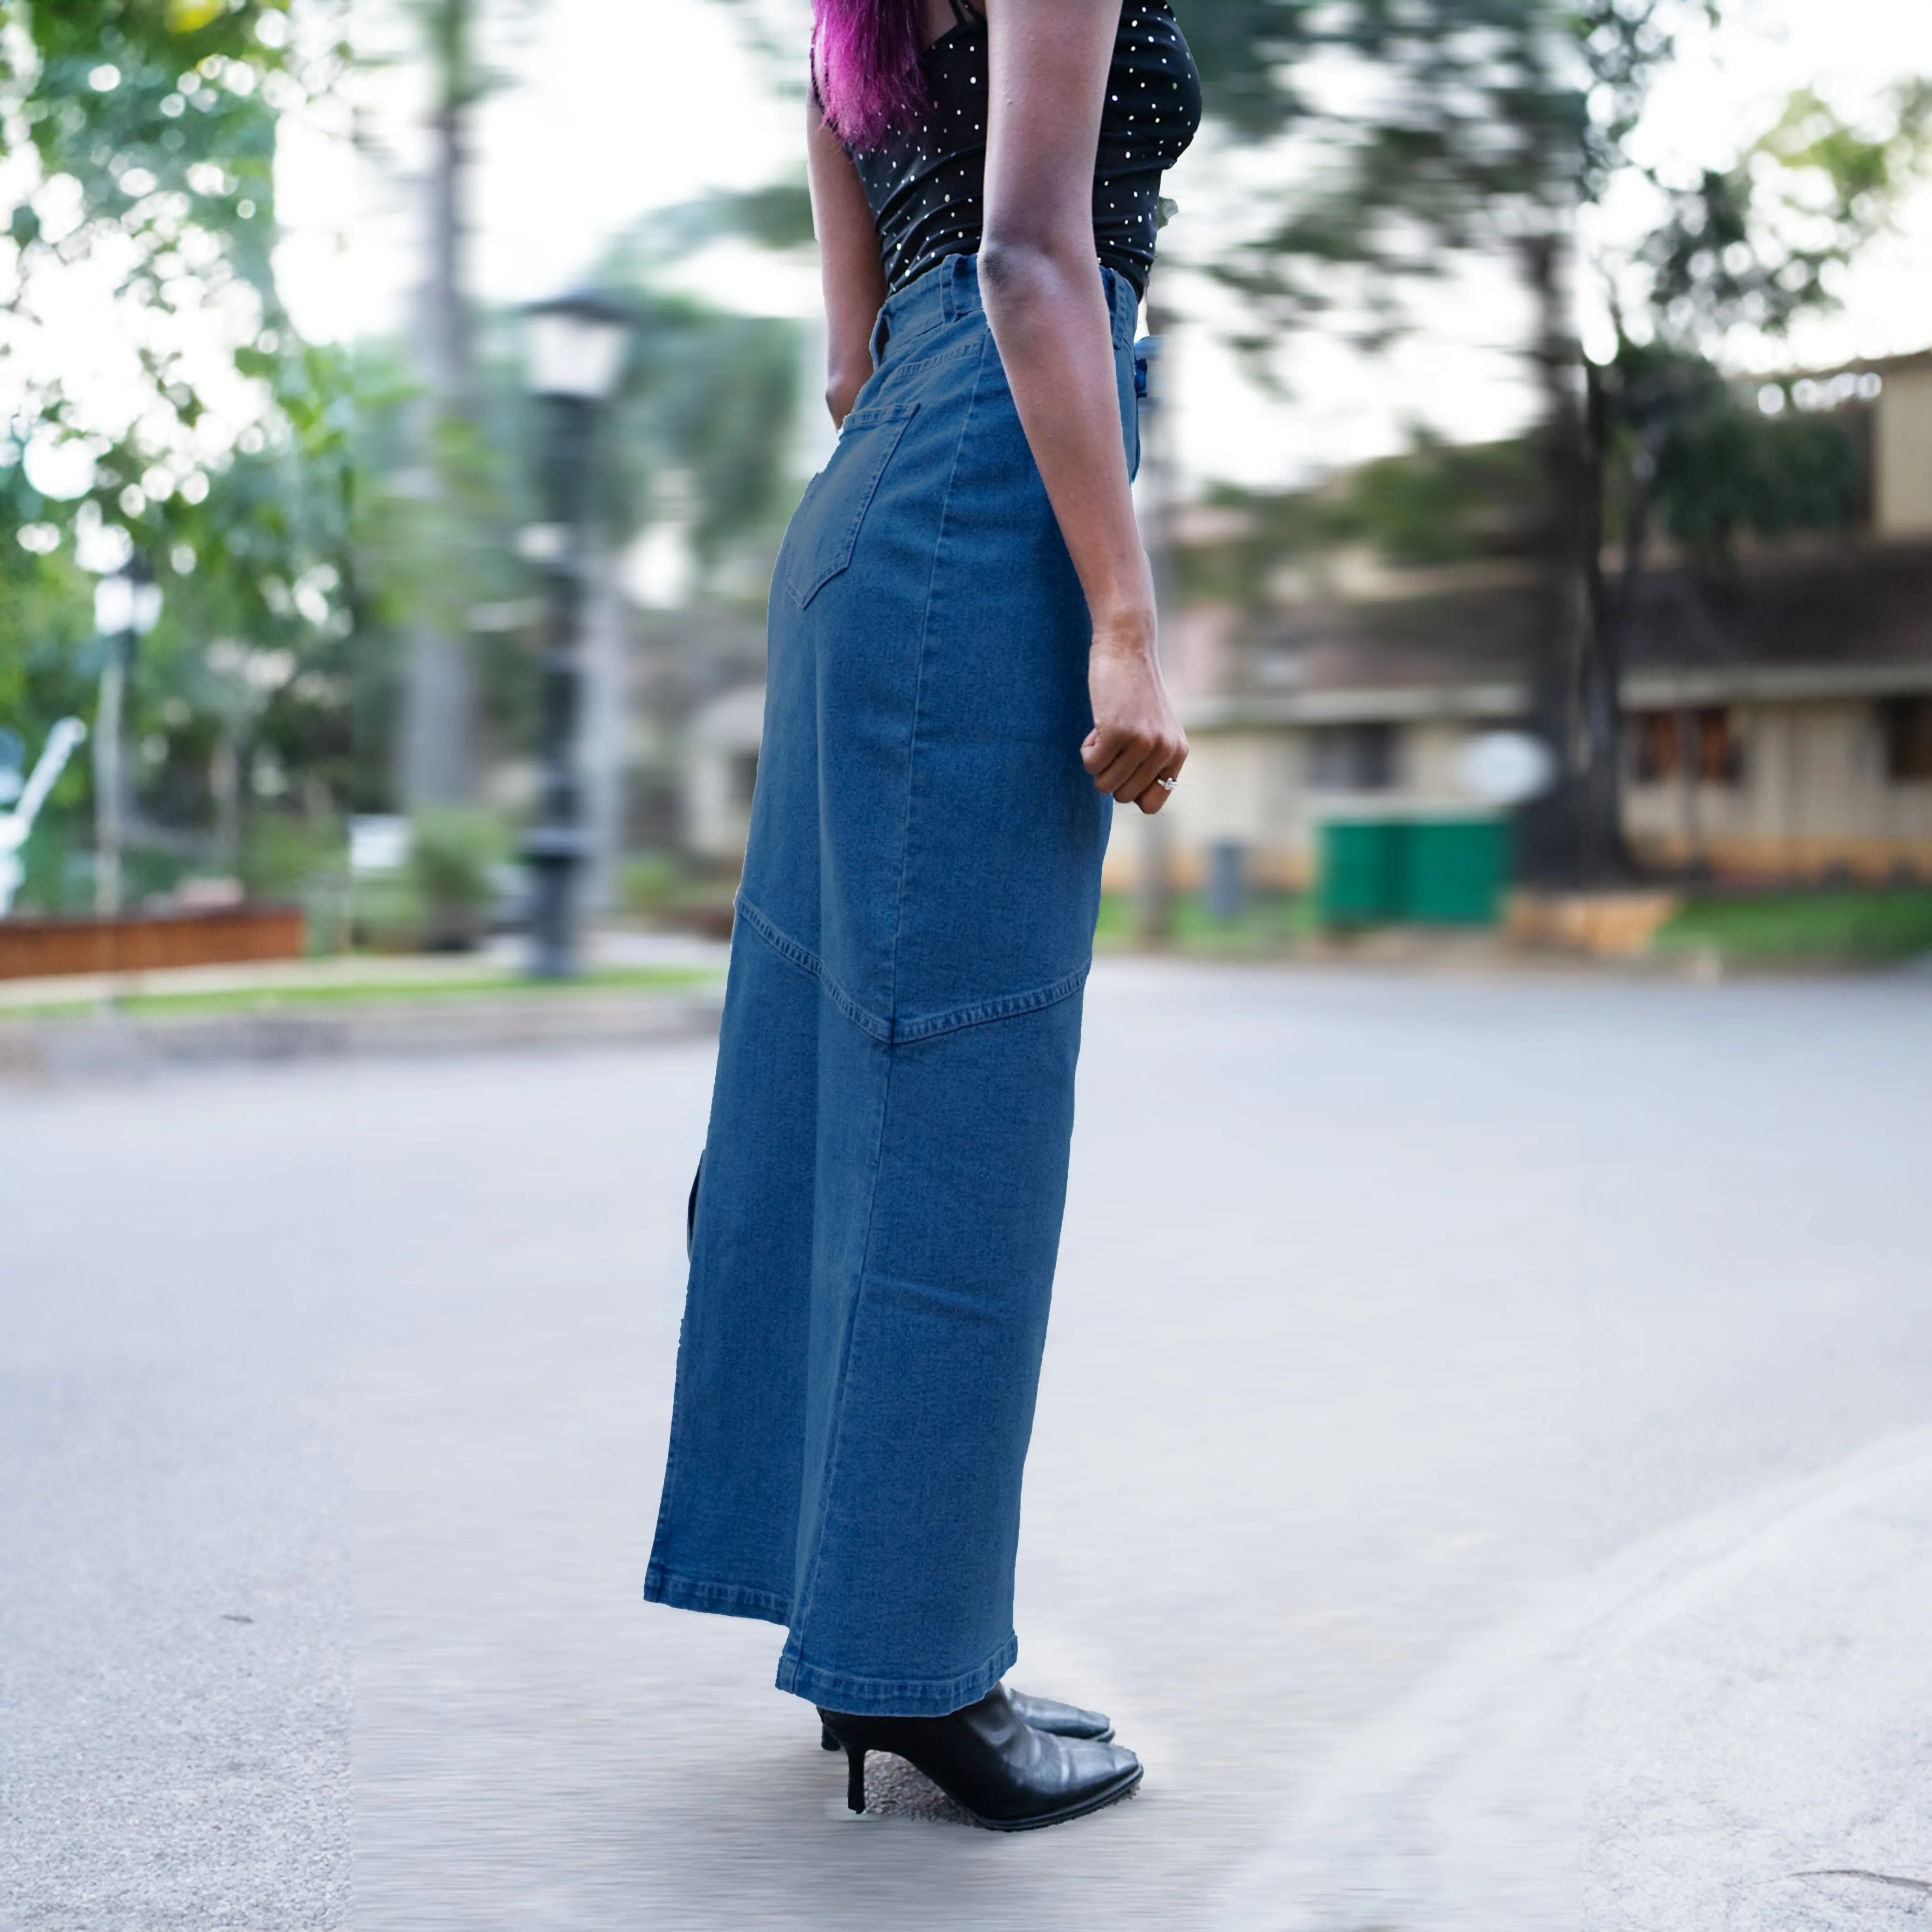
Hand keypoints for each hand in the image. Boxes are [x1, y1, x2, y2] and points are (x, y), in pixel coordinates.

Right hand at [1081, 620, 1187, 813]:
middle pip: (1123, 797)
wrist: (1127, 647)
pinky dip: (1086, 749)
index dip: (1130, 790)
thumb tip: (1133, 800)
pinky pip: (1091, 764)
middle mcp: (1164, 751)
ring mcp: (1142, 742)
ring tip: (1107, 730)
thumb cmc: (1134, 690)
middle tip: (1114, 742)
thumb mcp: (1155, 729)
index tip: (1124, 767)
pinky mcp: (1118, 731)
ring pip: (1105, 784)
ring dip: (1097, 762)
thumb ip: (1151, 762)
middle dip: (1110, 774)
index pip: (1151, 805)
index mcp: (1177, 754)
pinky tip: (1097, 725)